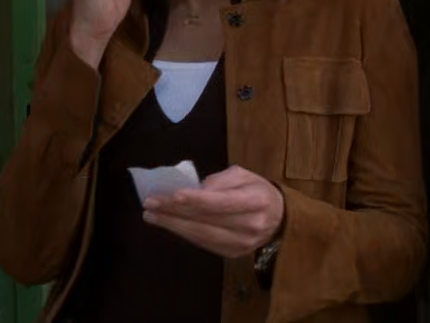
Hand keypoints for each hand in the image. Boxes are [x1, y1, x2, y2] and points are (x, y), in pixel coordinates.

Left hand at [142, 166, 284, 259]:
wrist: (279, 219)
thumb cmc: (258, 191)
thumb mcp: (245, 175)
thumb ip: (221, 180)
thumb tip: (195, 189)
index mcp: (256, 201)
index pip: (223, 202)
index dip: (198, 200)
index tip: (174, 195)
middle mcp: (250, 226)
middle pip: (207, 220)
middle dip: (175, 211)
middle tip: (150, 203)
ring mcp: (241, 244)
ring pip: (201, 235)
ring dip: (173, 225)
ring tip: (151, 215)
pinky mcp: (231, 254)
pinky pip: (202, 243)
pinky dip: (183, 233)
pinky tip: (168, 224)